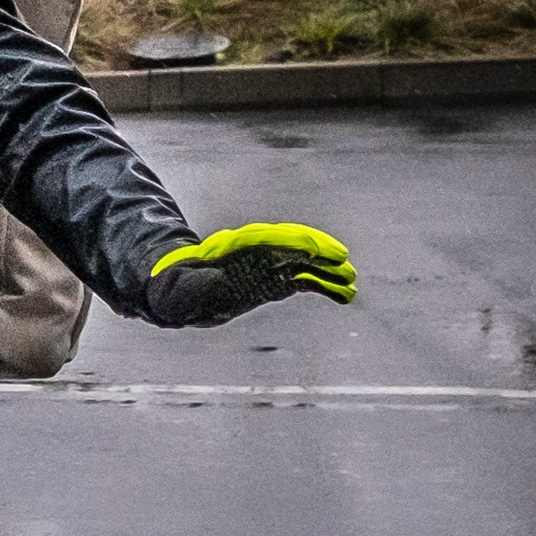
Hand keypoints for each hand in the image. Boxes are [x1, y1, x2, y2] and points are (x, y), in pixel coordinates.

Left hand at [144, 222, 356, 327]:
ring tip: (352, 283)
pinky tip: (345, 296)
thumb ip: (199, 286)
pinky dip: (326, 287)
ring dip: (329, 272)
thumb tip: (213, 284)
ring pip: (306, 264)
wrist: (186, 294)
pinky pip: (307, 281)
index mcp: (238, 248)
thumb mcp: (184, 288)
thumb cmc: (183, 289)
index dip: (292, 242)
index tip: (312, 249)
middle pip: (294, 246)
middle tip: (343, 261)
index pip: (270, 239)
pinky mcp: (279, 281)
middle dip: (318, 252)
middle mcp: (260, 253)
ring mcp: (272, 266)